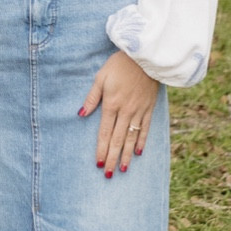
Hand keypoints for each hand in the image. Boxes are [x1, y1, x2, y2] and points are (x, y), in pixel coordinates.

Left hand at [79, 51, 159, 176]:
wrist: (145, 56)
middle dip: (112, 158)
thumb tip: (81, 114)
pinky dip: (142, 141)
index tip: (97, 163)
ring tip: (123, 169)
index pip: (104, 132)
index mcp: (112, 104)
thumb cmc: (120, 64)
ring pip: (131, 138)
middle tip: (108, 175)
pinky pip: (145, 128)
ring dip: (126, 155)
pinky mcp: (149, 108)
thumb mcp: (101, 77)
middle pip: (117, 139)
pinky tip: (138, 152)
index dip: (100, 149)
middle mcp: (126, 111)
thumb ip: (92, 97)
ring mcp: (139, 111)